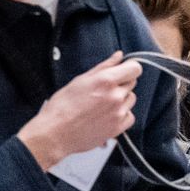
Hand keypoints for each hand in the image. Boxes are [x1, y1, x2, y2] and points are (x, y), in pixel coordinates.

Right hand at [19, 51, 141, 169]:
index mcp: (105, 81)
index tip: (122, 70)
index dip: (129, 68)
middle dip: (120, 83)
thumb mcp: (80, 80)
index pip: (135, 68)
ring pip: (130, 99)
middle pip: (132, 83)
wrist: (54, 134)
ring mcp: (118, 113)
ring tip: (101, 104)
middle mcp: (115, 96)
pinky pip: (129, 116)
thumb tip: (119, 56)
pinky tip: (106, 115)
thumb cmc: (62, 106)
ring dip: (121, 99)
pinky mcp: (118, 128)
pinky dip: (121, 115)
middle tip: (102, 90)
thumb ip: (104, 66)